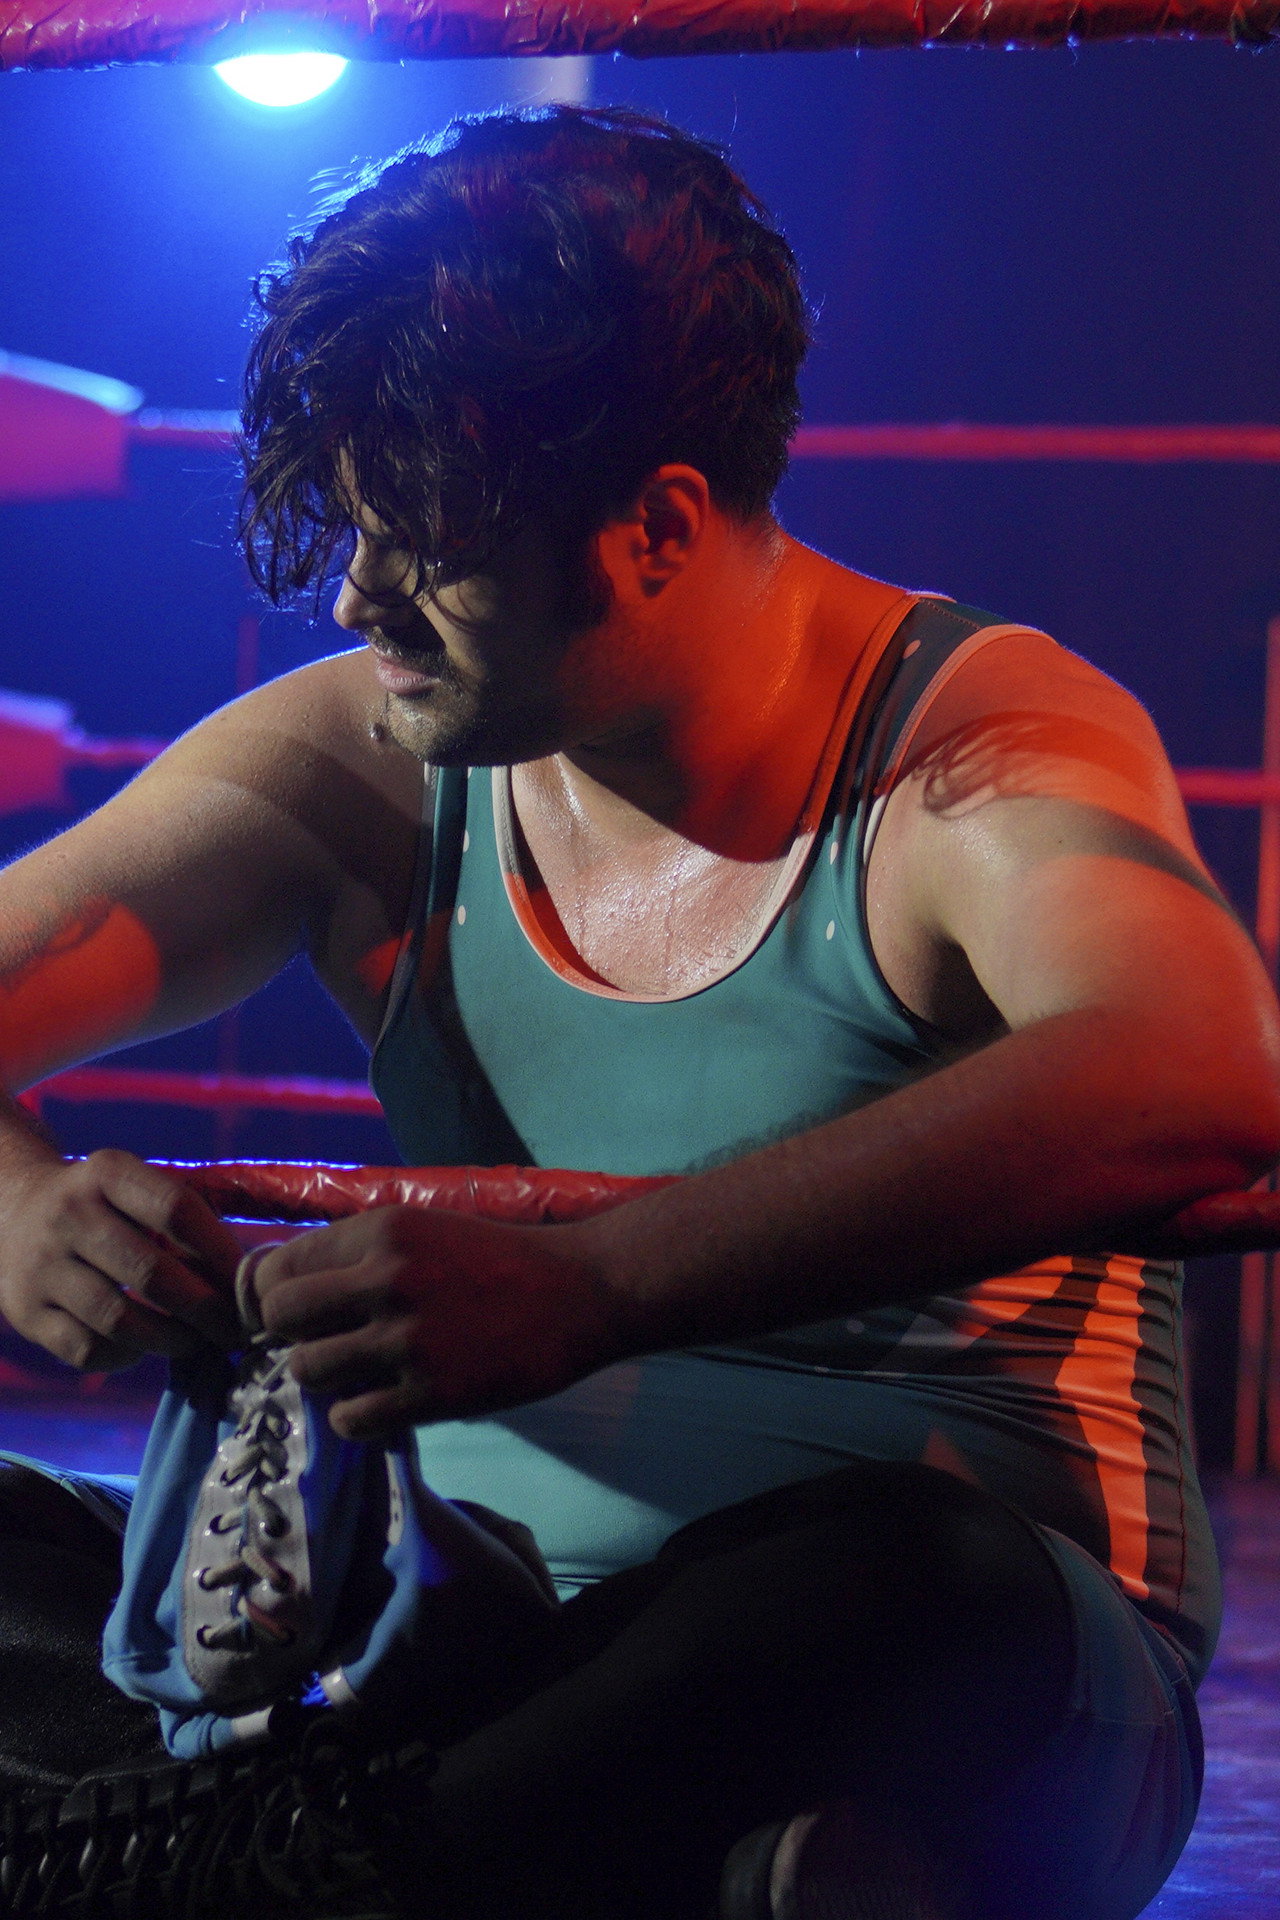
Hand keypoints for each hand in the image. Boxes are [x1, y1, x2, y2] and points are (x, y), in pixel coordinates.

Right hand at [0, 1143, 243, 1369]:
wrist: (15, 1213)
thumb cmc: (106, 1208)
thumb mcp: (136, 1189)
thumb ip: (188, 1221)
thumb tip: (246, 1280)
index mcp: (106, 1173)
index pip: (176, 1210)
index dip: (220, 1252)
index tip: (247, 1283)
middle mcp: (68, 1214)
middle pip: (151, 1273)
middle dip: (205, 1309)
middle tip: (234, 1330)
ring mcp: (41, 1265)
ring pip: (119, 1319)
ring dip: (171, 1339)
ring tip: (198, 1342)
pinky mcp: (25, 1311)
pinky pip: (86, 1350)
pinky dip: (125, 1356)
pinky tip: (143, 1347)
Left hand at [248, 1206, 622, 1439]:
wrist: (582, 1292)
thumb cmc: (499, 1259)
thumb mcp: (423, 1229)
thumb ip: (358, 1253)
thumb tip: (280, 1288)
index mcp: (382, 1230)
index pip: (279, 1267)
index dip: (275, 1296)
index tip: (296, 1314)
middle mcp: (386, 1279)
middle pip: (280, 1317)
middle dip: (292, 1335)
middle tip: (324, 1343)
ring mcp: (408, 1339)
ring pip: (307, 1370)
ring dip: (326, 1378)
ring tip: (360, 1373)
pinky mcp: (433, 1393)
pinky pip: (351, 1419)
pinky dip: (357, 1417)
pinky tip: (386, 1402)